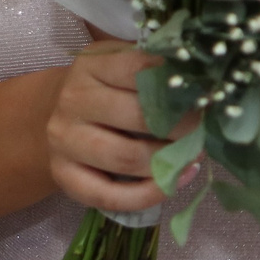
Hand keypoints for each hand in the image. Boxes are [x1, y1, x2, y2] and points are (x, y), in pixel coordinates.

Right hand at [47, 40, 192, 213]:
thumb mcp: (119, 64)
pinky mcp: (65, 176)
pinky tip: (175, 181)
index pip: (138, 69)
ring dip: (168, 161)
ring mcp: (65, 141)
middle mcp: (73, 101)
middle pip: (136, 117)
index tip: (204, 95)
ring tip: (192, 155)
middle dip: (181, 127)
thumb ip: (152, 67)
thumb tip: (199, 80)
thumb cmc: (103, 90)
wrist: (56, 115)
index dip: (176, 85)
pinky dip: (150, 194)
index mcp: (91, 66)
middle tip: (203, 129)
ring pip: (126, 158)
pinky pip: (111, 195)